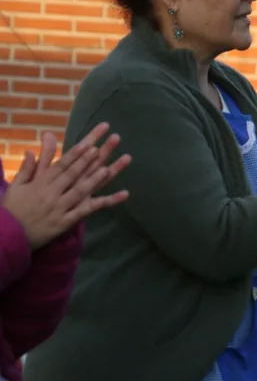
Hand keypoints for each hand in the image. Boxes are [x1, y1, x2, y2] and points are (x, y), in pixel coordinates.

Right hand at [1, 123, 130, 248]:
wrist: (7, 237)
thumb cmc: (12, 210)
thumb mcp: (16, 186)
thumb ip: (27, 168)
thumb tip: (30, 149)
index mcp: (40, 183)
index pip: (61, 165)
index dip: (75, 153)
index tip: (87, 143)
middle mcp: (51, 193)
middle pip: (72, 174)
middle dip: (87, 160)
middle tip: (101, 147)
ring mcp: (59, 208)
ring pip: (79, 191)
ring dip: (94, 179)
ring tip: (107, 168)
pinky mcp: (65, 222)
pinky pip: (86, 211)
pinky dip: (104, 203)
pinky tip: (121, 196)